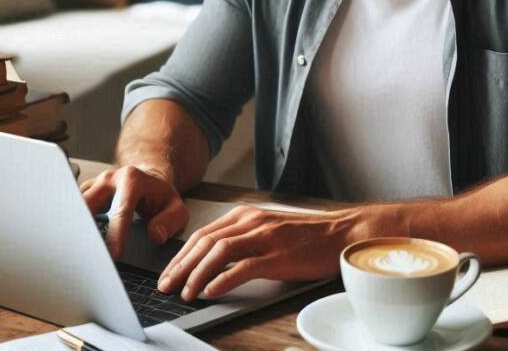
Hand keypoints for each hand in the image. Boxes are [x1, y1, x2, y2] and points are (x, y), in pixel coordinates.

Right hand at [80, 165, 188, 259]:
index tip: (113, 255)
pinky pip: (71, 210)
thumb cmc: (161, 198)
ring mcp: (93, 184)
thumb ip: (171, 222)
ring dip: (74, 229)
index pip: (121, 211)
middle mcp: (109, 178)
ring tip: (76, 254)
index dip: (116, 234)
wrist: (148, 179)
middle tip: (86, 257)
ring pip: (74, 207)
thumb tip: (156, 235)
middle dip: (86, 231)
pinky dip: (71, 227)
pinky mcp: (83, 192)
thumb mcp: (177, 209)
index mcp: (132, 179)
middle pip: (89, 206)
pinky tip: (72, 245)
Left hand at [156, 204, 383, 300]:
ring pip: (219, 251)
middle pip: (205, 241)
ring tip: (186, 292)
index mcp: (247, 215)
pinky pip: (243, 266)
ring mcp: (265, 237)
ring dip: (197, 273)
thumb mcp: (269, 230)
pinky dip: (223, 279)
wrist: (341, 233)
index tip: (169, 273)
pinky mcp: (278, 255)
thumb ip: (243, 238)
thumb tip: (213, 261)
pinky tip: (211, 291)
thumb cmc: (306, 236)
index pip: (204, 234)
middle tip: (167, 285)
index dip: (181, 255)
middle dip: (181, 265)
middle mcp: (252, 221)